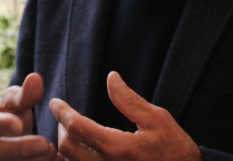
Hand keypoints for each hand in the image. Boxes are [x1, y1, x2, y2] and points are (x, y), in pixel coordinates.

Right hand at [0, 73, 58, 159]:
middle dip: (21, 149)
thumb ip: (25, 94)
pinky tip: (56, 160)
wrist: (11, 140)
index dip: (1, 123)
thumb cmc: (10, 116)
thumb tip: (36, 78)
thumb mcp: (16, 104)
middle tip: (46, 145)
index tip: (19, 126)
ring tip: (53, 152)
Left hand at [49, 72, 201, 160]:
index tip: (55, 102)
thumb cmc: (177, 153)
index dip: (62, 112)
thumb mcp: (158, 120)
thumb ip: (129, 100)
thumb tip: (111, 78)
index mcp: (118, 149)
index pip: (77, 127)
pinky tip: (79, 151)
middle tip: (64, 116)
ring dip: (66, 147)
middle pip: (67, 147)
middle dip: (62, 128)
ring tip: (71, 132)